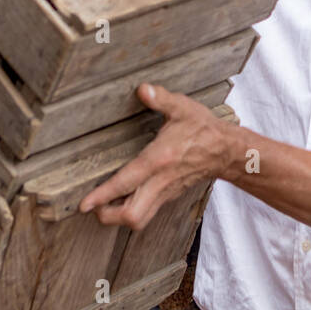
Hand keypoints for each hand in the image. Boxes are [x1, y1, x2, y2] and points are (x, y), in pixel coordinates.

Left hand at [77, 83, 231, 230]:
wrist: (226, 151)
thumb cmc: (203, 130)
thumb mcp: (182, 108)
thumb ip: (160, 98)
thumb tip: (143, 89)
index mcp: (159, 160)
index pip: (125, 183)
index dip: (102, 195)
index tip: (84, 204)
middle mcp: (160, 182)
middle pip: (131, 215)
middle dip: (107, 215)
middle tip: (92, 206)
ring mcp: (165, 192)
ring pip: (139, 220)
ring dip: (118, 219)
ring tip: (103, 207)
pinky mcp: (169, 196)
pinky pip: (147, 213)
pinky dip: (130, 212)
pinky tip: (122, 201)